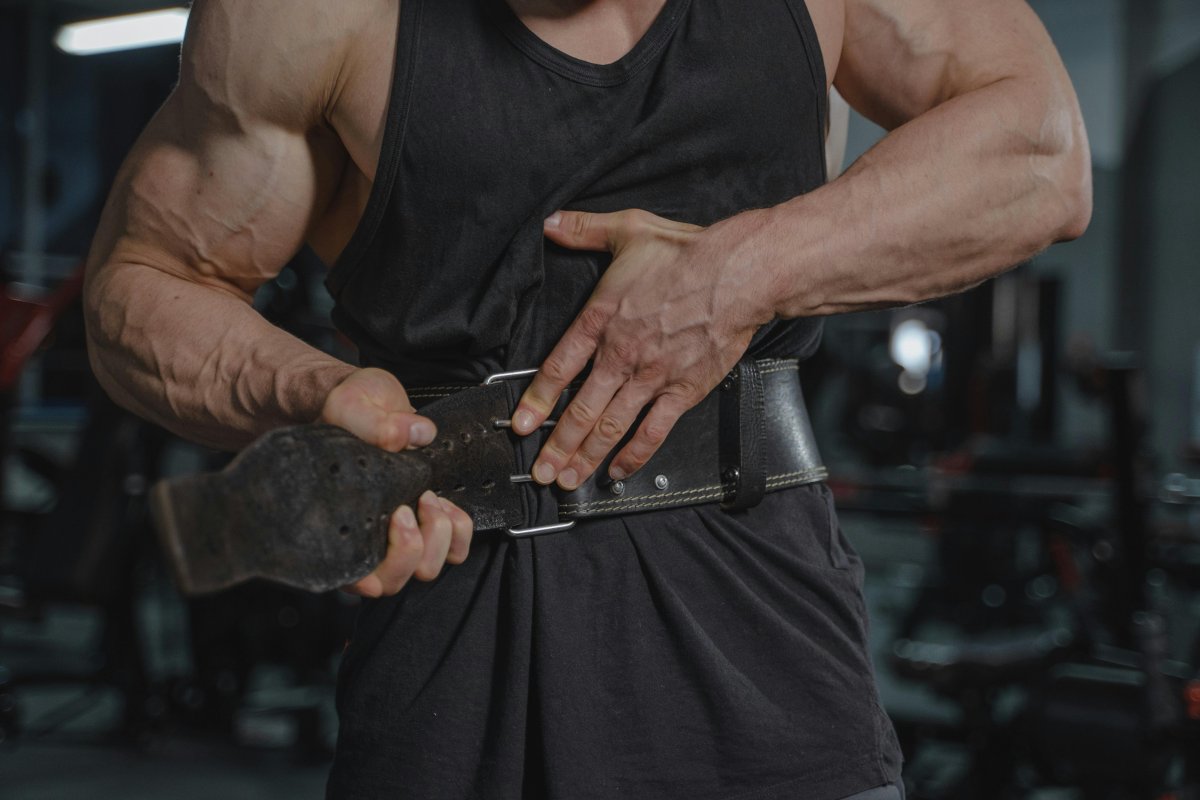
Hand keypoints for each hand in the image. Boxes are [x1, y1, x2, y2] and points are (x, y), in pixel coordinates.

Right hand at [321, 368, 472, 596]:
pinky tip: (446, 502)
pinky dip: (459, 530)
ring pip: (426, 569)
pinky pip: (456, 550)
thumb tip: (410, 435)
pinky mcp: (432, 523)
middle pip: (391, 582)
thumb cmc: (352, 410)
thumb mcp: (352, 405)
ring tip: (428, 496)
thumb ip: (374, 423)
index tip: (379, 544)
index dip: (362, 579)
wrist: (376, 401)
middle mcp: (368, 539)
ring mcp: (402, 536)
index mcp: (337, 523)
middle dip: (407, 549)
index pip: (344, 577)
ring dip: (436, 536)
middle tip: (406, 506)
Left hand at [511, 209, 773, 489]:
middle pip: (580, 410)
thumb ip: (585, 230)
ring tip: (568, 480)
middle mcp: (621, 355)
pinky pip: (653, 432)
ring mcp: (651, 377)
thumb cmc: (688, 253)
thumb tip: (552, 223)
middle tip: (542, 471)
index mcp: (602, 319)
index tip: (521, 424)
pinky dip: (633, 456)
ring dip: (586, 457)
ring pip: (610, 427)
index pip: (557, 368)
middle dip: (557, 446)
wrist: (739, 274)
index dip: (537, 400)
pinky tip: (618, 471)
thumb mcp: (629, 229)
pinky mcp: (682, 391)